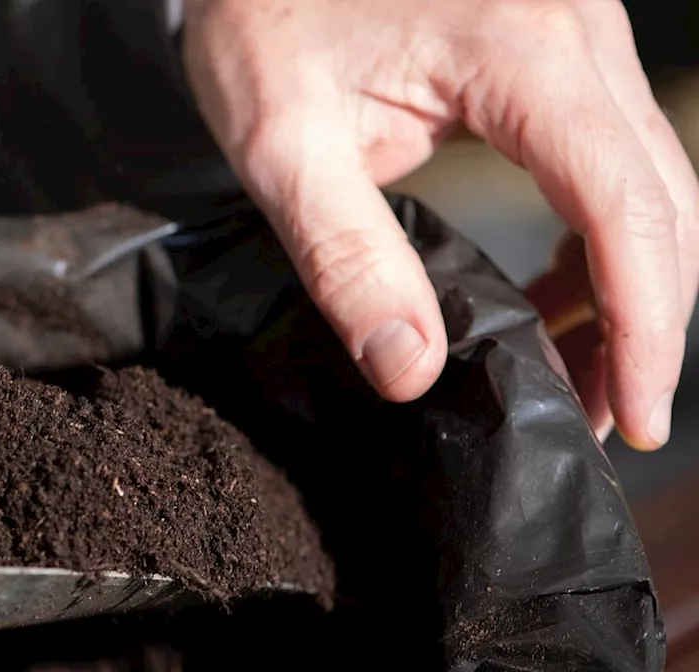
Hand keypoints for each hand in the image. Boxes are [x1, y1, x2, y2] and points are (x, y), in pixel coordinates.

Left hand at [182, 0, 697, 449]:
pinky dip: (604, 233)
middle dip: (646, 319)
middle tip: (603, 413)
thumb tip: (410, 369)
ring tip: (574, 367)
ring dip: (633, 281)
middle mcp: (577, 28)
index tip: (633, 413)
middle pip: (663, 197)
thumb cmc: (262, 26)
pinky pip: (615, 152)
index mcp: (520, 49)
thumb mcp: (283, 147)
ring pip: (653, 178)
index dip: (644, 323)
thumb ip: (345, 258)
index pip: (626, 205)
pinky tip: (556, 289)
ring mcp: (579, 31)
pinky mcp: (561, 48)